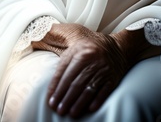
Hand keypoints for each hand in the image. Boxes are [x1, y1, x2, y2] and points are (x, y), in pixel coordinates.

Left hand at [32, 23, 159, 117]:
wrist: (117, 48)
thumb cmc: (89, 49)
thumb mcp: (74, 48)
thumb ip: (62, 60)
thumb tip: (43, 65)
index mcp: (81, 51)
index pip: (65, 73)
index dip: (57, 88)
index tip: (50, 101)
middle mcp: (92, 59)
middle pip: (76, 83)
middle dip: (66, 98)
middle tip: (58, 110)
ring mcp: (103, 69)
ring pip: (88, 89)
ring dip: (78, 103)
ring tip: (70, 113)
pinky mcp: (113, 77)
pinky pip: (104, 90)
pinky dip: (96, 100)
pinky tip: (89, 109)